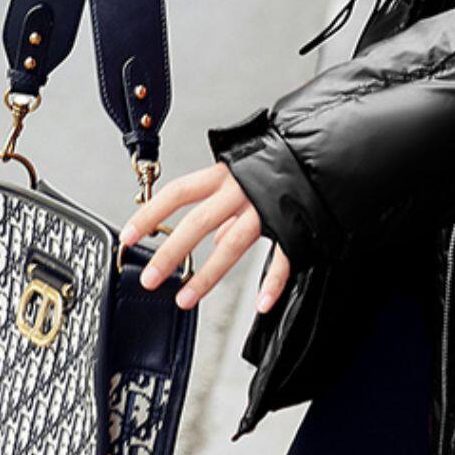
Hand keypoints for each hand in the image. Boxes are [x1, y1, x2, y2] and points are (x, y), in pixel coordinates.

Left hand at [118, 160, 292, 313]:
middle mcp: (241, 190)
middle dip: (170, 253)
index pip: (178, 193)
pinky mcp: (292, 224)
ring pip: (232, 245)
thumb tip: (218, 236)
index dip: (150, 214)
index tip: (129, 235)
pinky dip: (272, 283)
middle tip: (150, 278)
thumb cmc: (282, 160)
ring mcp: (266, 209)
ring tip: (185, 298)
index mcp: (225, 175)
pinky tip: (261, 303)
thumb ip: (228, 205)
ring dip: (207, 276)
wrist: (326, 150)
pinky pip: (282, 258)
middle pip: (198, 222)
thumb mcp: (245, 173)